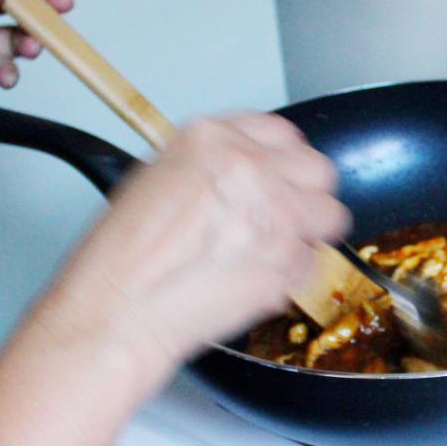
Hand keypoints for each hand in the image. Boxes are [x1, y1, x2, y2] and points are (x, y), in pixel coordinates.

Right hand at [33, 112, 350, 388]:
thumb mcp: (156, 179)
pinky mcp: (289, 259)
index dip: (284, 161)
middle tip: (283, 219)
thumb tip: (250, 171)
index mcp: (210, 138)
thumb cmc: (122, 259)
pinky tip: (256, 280)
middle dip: (306, 195)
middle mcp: (249, 167)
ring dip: (308, 235)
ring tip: (270, 252)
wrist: (116, 313)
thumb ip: (213, 166)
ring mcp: (276, 212)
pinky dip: (294, 275)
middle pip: (318, 170)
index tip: (281, 177)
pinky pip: (314, 263)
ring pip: (330, 215)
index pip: (282, 133)